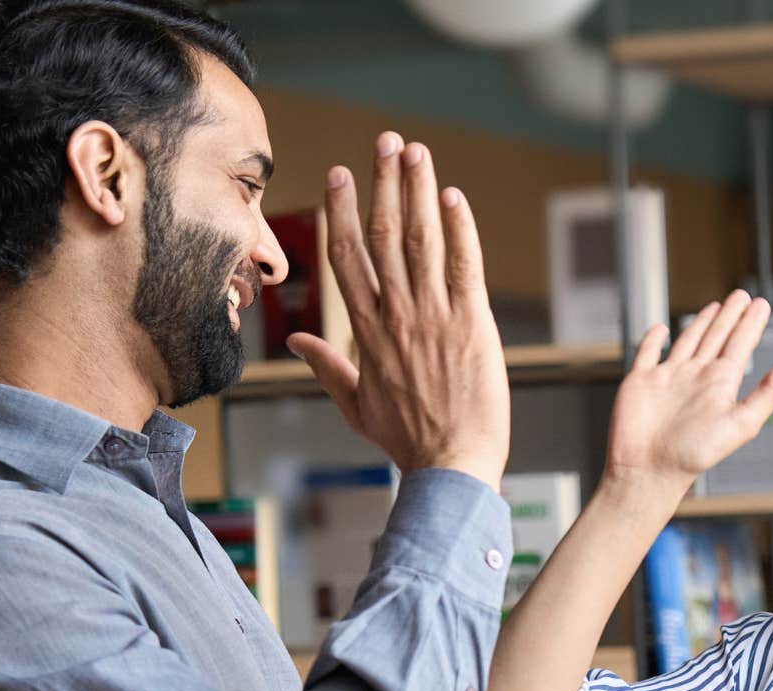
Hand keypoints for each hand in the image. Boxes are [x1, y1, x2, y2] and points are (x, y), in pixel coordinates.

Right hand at [288, 132, 509, 488]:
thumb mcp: (356, 405)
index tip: (340, 174)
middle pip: (382, 235)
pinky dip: (459, 228)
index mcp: (365, 332)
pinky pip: (464, 265)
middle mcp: (395, 315)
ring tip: (416, 151)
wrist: (450, 466)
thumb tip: (300, 342)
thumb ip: (327, 367)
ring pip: (420, 240)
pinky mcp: (473, 323)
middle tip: (385, 141)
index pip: (347, 258)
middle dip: (383, 183)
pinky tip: (452, 197)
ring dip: (418, 191)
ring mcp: (434, 317)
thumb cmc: (408, 440)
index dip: (341, 211)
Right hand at [602, 290, 772, 501]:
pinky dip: (653, 339)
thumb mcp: (741, 423)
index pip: (741, 344)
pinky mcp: (640, 381)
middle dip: (730, 316)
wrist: (649, 471)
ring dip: (701, 323)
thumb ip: (767, 393)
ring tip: (715, 306)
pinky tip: (661, 329)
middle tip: (742, 295)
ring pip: (688, 340)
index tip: (762, 303)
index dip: (751, 323)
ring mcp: (668, 377)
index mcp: (720, 384)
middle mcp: (696, 377)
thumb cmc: (694, 455)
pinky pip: (647, 353)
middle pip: (717, 337)